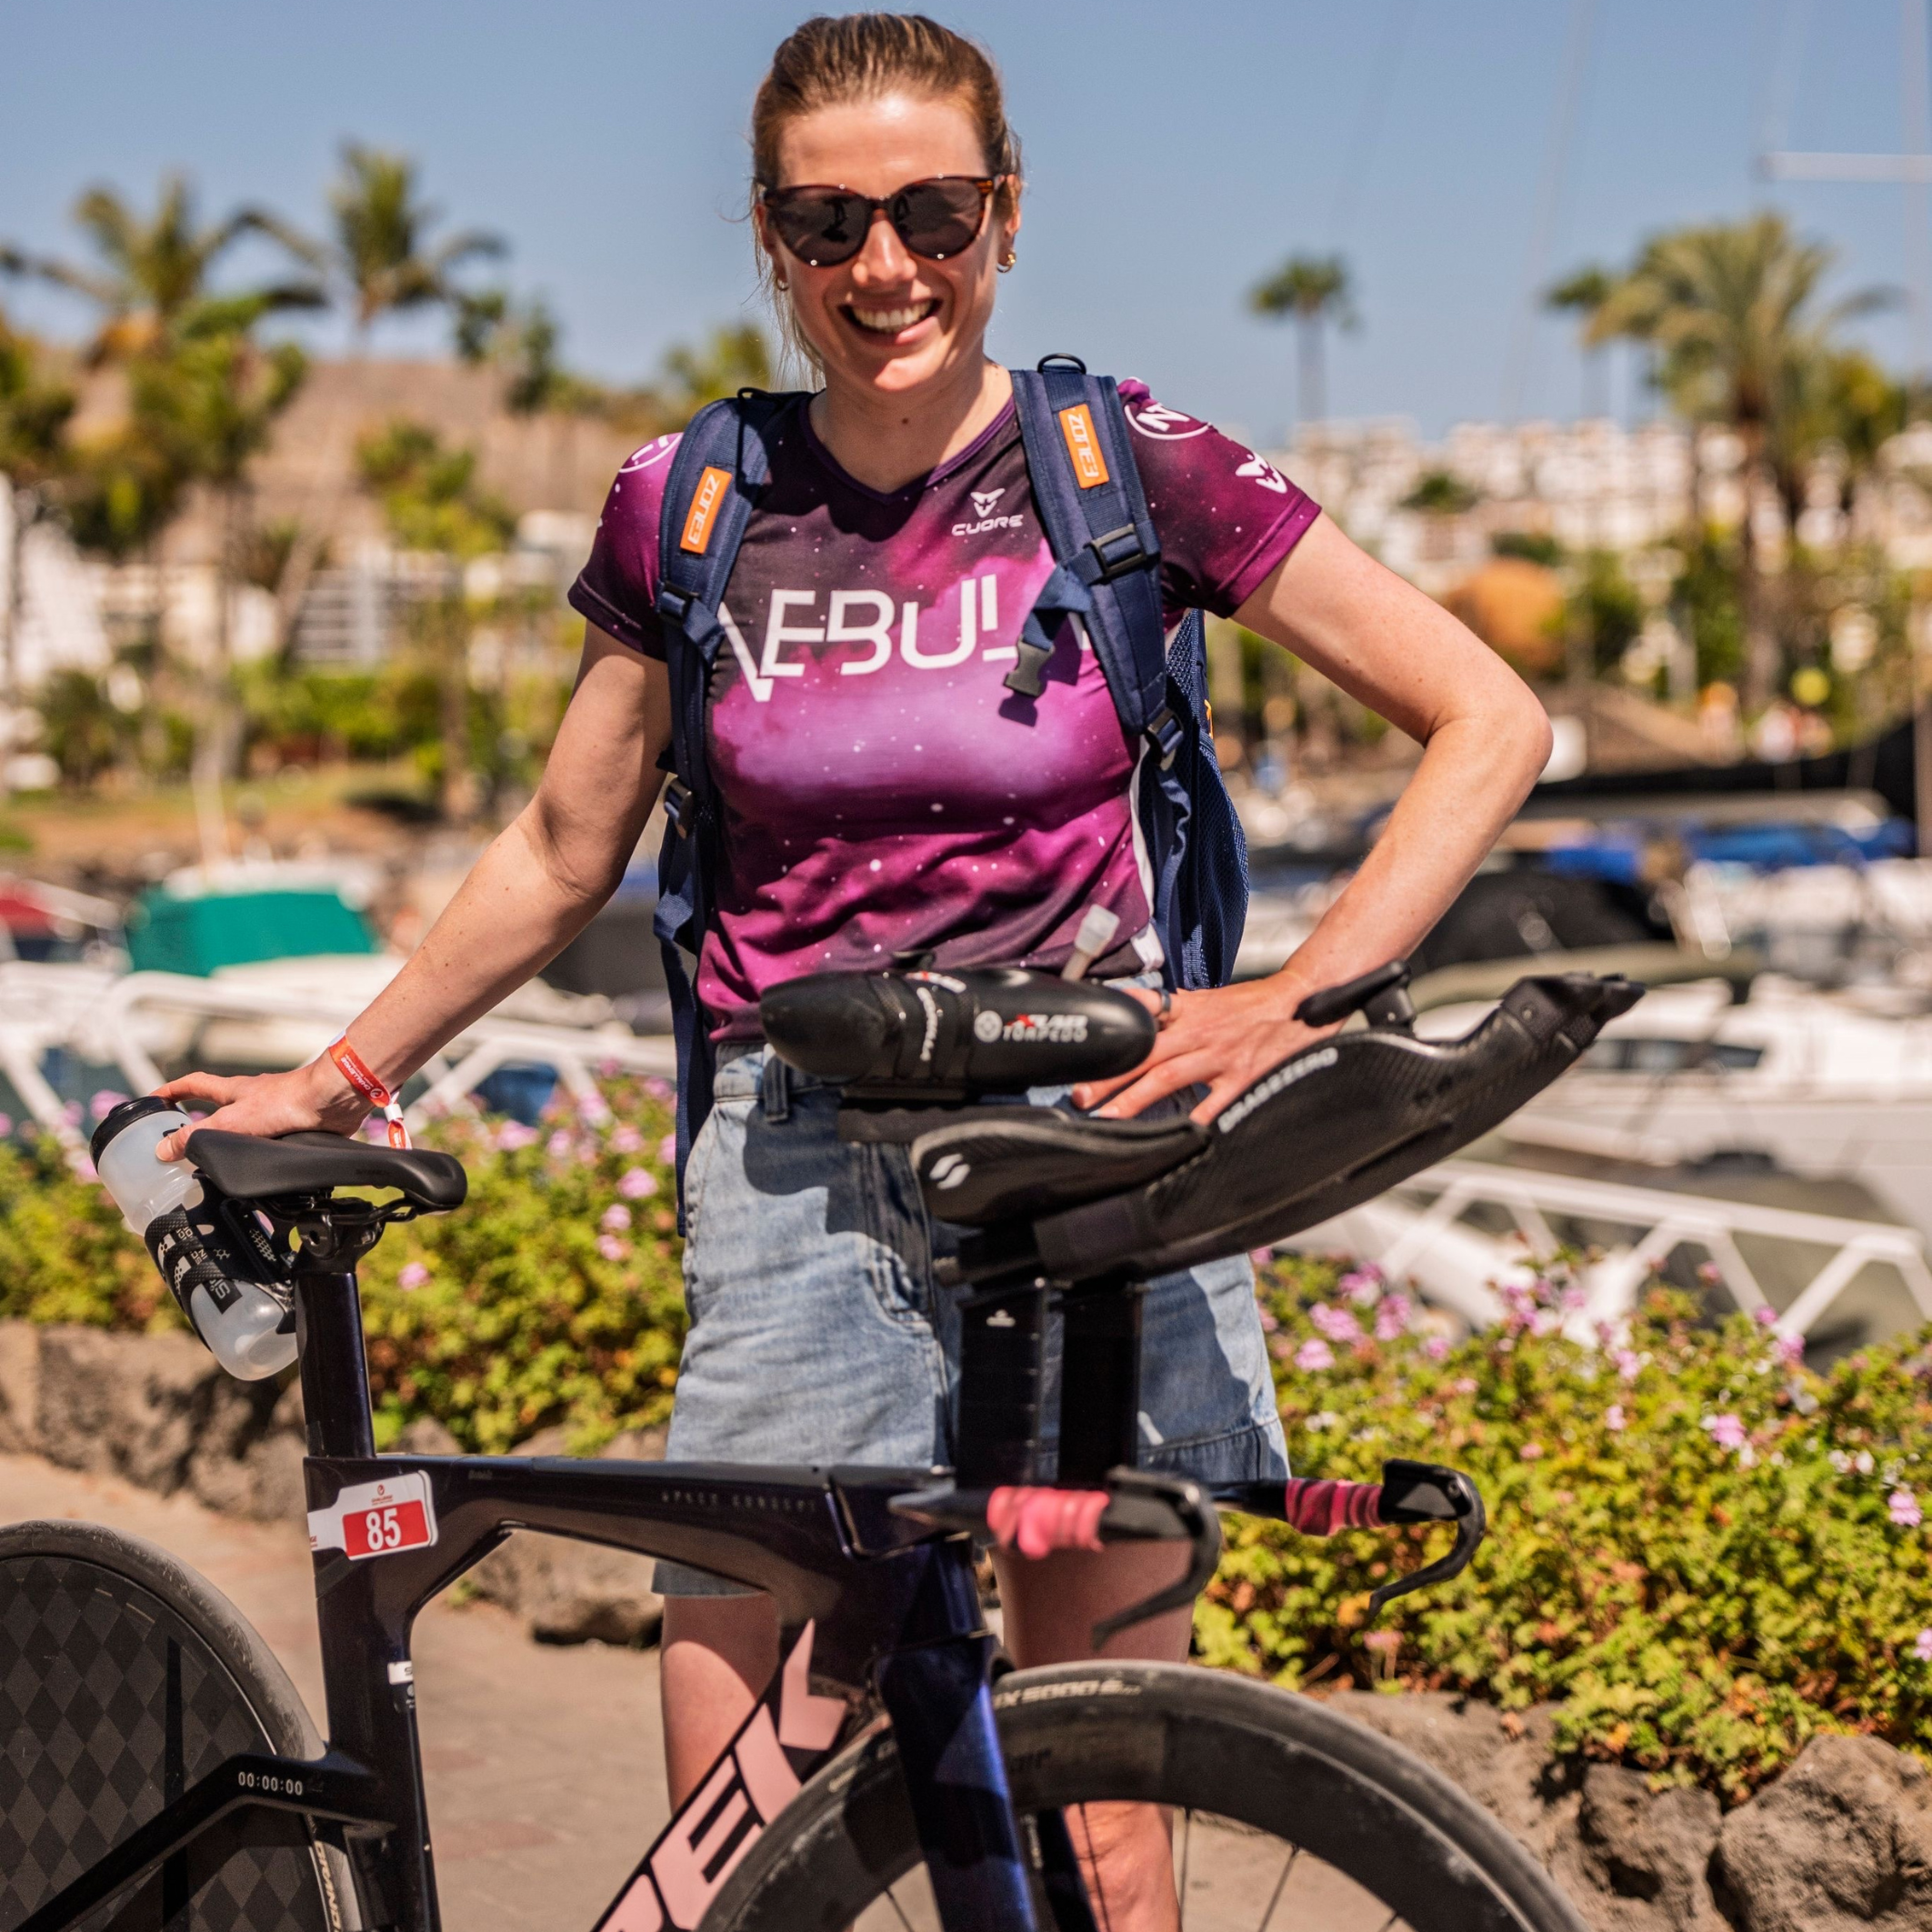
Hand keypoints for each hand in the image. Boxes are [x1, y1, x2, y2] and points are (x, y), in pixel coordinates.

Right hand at [153, 1059, 368, 1160]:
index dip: (173, 1091)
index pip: (194, 1085)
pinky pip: (272, 1137)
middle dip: (204, 1118)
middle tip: (189, 1138)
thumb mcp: (232, 1122)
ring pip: (247, 1123)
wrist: (330, 1100)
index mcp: (233, 1091)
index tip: (155, 1099)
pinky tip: (261, 1166)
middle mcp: (253, 1097)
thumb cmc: (285, 1102)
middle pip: (221, 1104)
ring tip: (223, 1162)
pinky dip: (262, 1149)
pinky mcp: (296, 1123)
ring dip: (234, 1139)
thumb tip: (163, 1149)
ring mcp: (275, 1109)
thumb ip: (199, 1136)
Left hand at [1070, 976, 1334, 1124]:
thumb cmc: (1250, 1005)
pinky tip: (1170, 1141)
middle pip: (1143, 1054)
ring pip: (1166, 1079)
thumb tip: (1133, 1016)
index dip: (1111, 1034)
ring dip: (1133, 1100)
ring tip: (1107, 1118)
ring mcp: (1218, 1057)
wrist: (1301, 1001)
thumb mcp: (1204, 999)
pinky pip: (1211, 1105)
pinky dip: (1192, 1123)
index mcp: (1185, 1011)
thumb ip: (1169, 1010)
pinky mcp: (1241, 1079)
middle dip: (1108, 1076)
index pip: (1139, 1017)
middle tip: (1079, 1097)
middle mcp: (1197, 1032)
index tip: (1082, 1054)